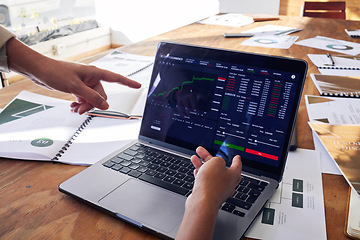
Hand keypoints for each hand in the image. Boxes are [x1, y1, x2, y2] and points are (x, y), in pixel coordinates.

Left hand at [6, 38, 140, 113]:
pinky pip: (84, 99)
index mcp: (95, 73)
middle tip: (81, 109)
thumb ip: (91, 97)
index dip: (128, 83)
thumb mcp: (75, 86)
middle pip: (101, 95)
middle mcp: (92, 78)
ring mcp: (85, 83)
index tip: (138, 86)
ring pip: (92, 99)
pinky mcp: (77, 88)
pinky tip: (73, 106)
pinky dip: (80, 104)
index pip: (116, 78)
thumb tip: (105, 106)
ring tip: (74, 109)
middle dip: (92, 104)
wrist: (39, 70)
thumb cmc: (55, 72)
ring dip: (85, 106)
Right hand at [188, 146, 241, 208]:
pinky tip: (195, 170)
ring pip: (210, 174)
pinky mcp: (208, 194)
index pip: (237, 165)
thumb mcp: (216, 162)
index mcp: (234, 175)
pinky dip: (200, 174)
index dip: (236, 160)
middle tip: (202, 151)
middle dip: (209, 158)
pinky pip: (205, 182)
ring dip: (202, 164)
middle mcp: (227, 183)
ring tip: (194, 157)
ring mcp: (218, 190)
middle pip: (219, 167)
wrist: (202, 201)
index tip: (237, 157)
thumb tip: (215, 163)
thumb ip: (217, 159)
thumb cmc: (211, 183)